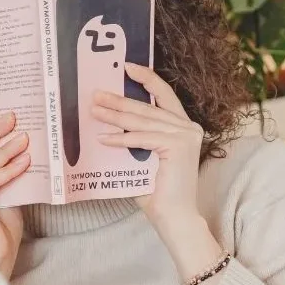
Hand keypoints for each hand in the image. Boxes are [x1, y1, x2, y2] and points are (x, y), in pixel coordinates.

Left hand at [92, 63, 204, 223]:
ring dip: (115, 116)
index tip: (128, 67)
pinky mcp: (178, 146)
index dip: (148, 79)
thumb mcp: (145, 157)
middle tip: (96, 94)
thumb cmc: (157, 191)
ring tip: (94, 111)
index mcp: (185, 127)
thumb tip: (108, 120)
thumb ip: (137, 138)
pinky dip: (122, 139)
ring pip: (143, 121)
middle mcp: (189, 128)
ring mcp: (186, 136)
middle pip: (149, 108)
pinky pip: (143, 139)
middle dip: (120, 100)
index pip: (165, 96)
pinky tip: (104, 138)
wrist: (174, 217)